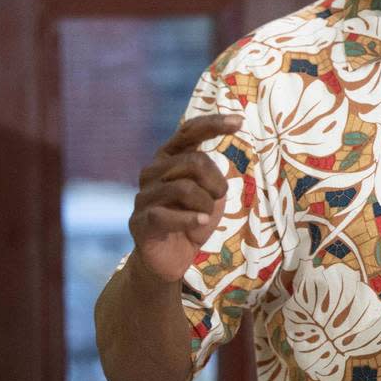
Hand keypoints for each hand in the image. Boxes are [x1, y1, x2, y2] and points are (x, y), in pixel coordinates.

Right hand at [128, 114, 241, 282]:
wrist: (170, 259)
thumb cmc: (193, 220)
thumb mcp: (210, 194)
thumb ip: (210, 174)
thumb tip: (216, 162)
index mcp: (170, 158)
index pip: (189, 132)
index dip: (213, 124)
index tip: (240, 121)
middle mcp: (153, 171)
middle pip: (195, 161)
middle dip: (216, 182)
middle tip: (218, 200)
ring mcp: (144, 196)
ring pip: (185, 188)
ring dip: (206, 205)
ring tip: (206, 216)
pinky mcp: (140, 221)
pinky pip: (168, 214)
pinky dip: (191, 219)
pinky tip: (201, 223)